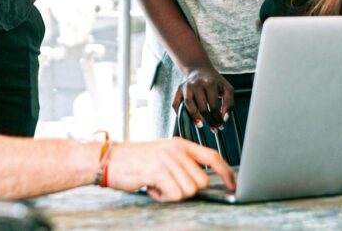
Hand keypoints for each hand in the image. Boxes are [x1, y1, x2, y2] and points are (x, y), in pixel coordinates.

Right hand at [105, 137, 235, 201]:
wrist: (109, 159)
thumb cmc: (135, 160)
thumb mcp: (163, 155)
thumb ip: (182, 163)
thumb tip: (200, 182)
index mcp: (180, 144)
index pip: (211, 156)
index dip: (226, 172)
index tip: (233, 184)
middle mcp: (176, 149)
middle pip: (201, 181)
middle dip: (187, 189)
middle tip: (168, 185)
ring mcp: (167, 159)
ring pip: (188, 190)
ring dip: (172, 194)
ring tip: (157, 184)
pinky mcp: (157, 170)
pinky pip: (174, 194)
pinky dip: (162, 197)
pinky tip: (151, 187)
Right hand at [172, 67, 233, 129]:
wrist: (199, 69)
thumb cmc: (215, 82)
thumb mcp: (226, 88)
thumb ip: (229, 102)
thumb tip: (224, 118)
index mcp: (210, 83)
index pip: (214, 105)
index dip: (218, 117)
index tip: (221, 125)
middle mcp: (196, 84)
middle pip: (202, 107)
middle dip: (209, 120)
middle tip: (213, 128)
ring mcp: (186, 86)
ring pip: (188, 105)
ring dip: (195, 117)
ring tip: (201, 125)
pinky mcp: (178, 89)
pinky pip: (175, 103)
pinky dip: (179, 113)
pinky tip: (187, 119)